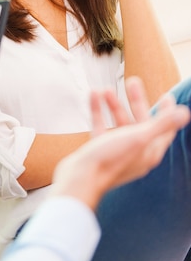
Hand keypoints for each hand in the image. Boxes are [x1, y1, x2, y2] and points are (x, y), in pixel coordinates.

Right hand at [52, 77, 189, 209]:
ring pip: (119, 123)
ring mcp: (116, 151)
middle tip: (132, 82)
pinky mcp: (99, 150)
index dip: (167, 113)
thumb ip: (162, 124)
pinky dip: (98, 111)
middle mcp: (135, 152)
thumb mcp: (139, 137)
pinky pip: (101, 126)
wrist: (80, 178)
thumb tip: (185, 113)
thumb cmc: (110, 160)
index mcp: (149, 152)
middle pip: (140, 122)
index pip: (164, 130)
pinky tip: (94, 97)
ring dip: (114, 105)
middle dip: (137, 101)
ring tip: (106, 89)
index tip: (166, 96)